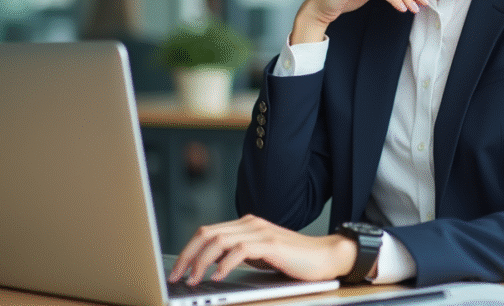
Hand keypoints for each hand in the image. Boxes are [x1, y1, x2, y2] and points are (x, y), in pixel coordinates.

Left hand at [168, 214, 357, 283]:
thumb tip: (209, 266)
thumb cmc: (294, 261)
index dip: (188, 250)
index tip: (177, 270)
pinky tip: (217, 277)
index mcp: (246, 225)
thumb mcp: (259, 257)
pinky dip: (224, 263)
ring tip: (194, 280)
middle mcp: (250, 223)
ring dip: (201, 261)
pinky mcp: (271, 243)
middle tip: (176, 276)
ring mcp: (260, 232)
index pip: (208, 231)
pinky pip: (239, 250)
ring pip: (219, 240)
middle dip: (187, 255)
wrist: (326, 257)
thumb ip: (237, 255)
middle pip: (207, 233)